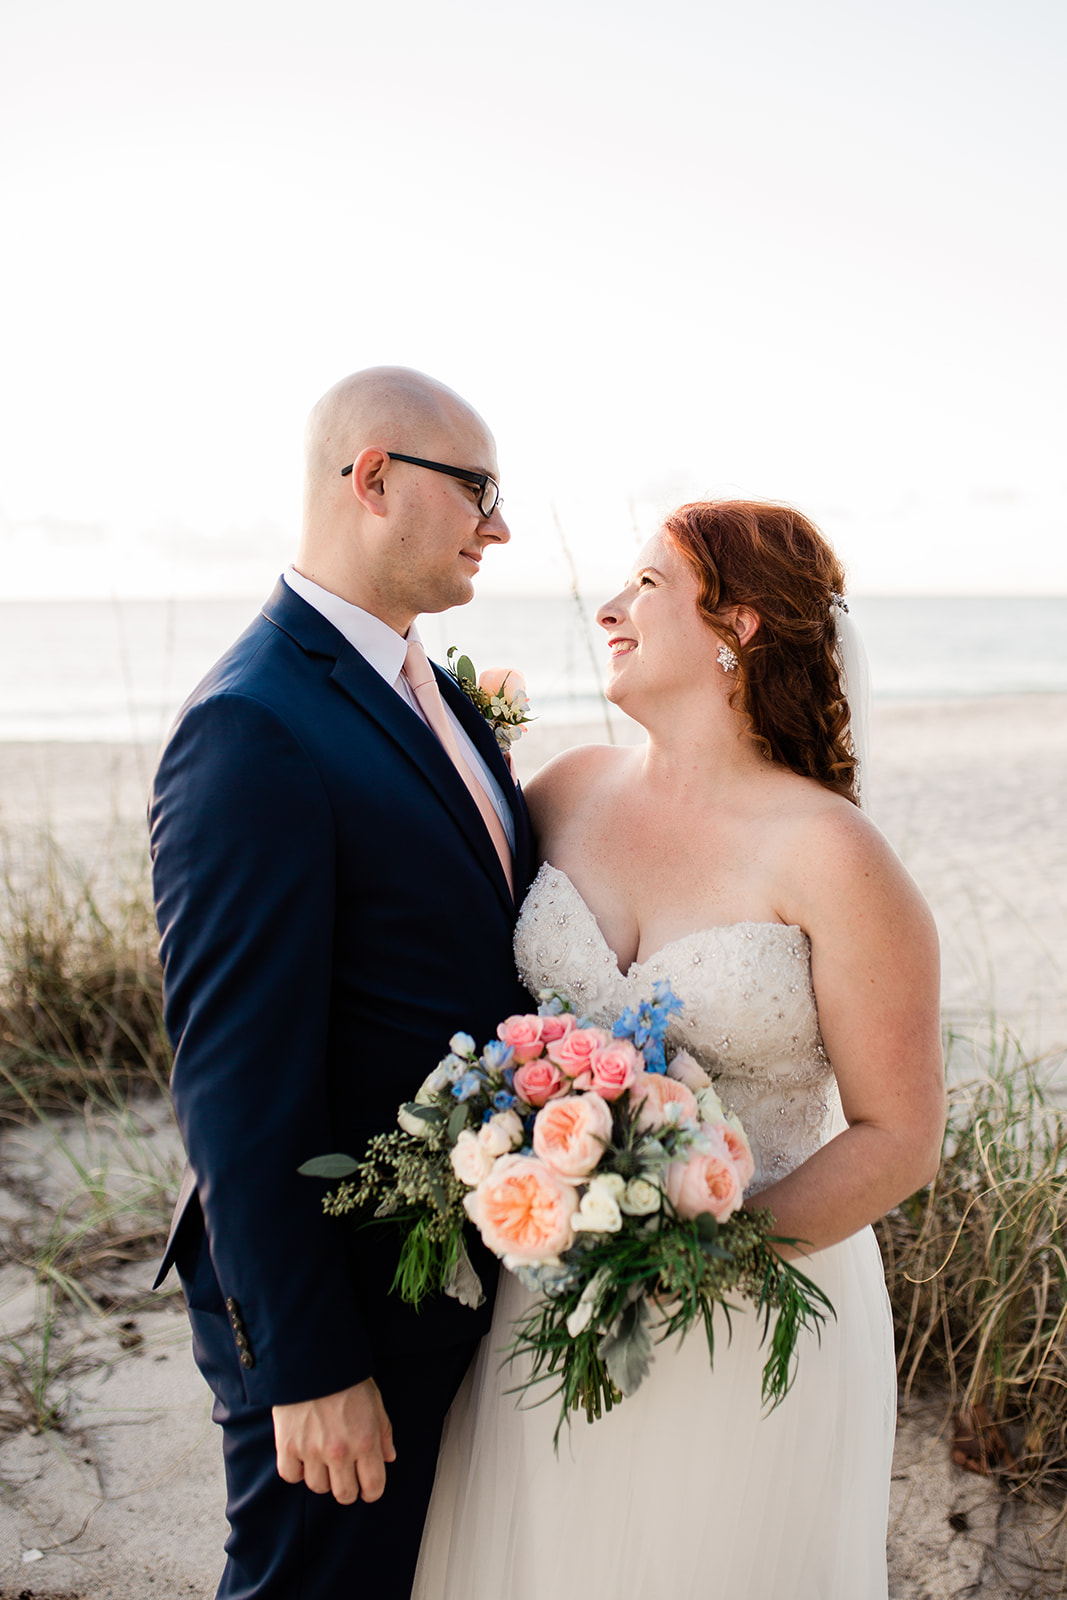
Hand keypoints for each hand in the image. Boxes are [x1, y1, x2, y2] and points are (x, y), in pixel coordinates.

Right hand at [273, 1378, 395, 1504]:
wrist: (312, 1357)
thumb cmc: (347, 1377)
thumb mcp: (375, 1402)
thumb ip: (383, 1433)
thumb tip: (388, 1458)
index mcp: (365, 1441)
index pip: (373, 1487)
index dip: (372, 1491)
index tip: (368, 1488)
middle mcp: (339, 1452)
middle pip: (344, 1494)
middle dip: (348, 1489)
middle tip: (346, 1476)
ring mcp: (312, 1451)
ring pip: (318, 1487)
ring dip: (322, 1477)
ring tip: (323, 1459)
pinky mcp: (288, 1446)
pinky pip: (291, 1476)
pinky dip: (297, 1470)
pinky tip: (303, 1456)